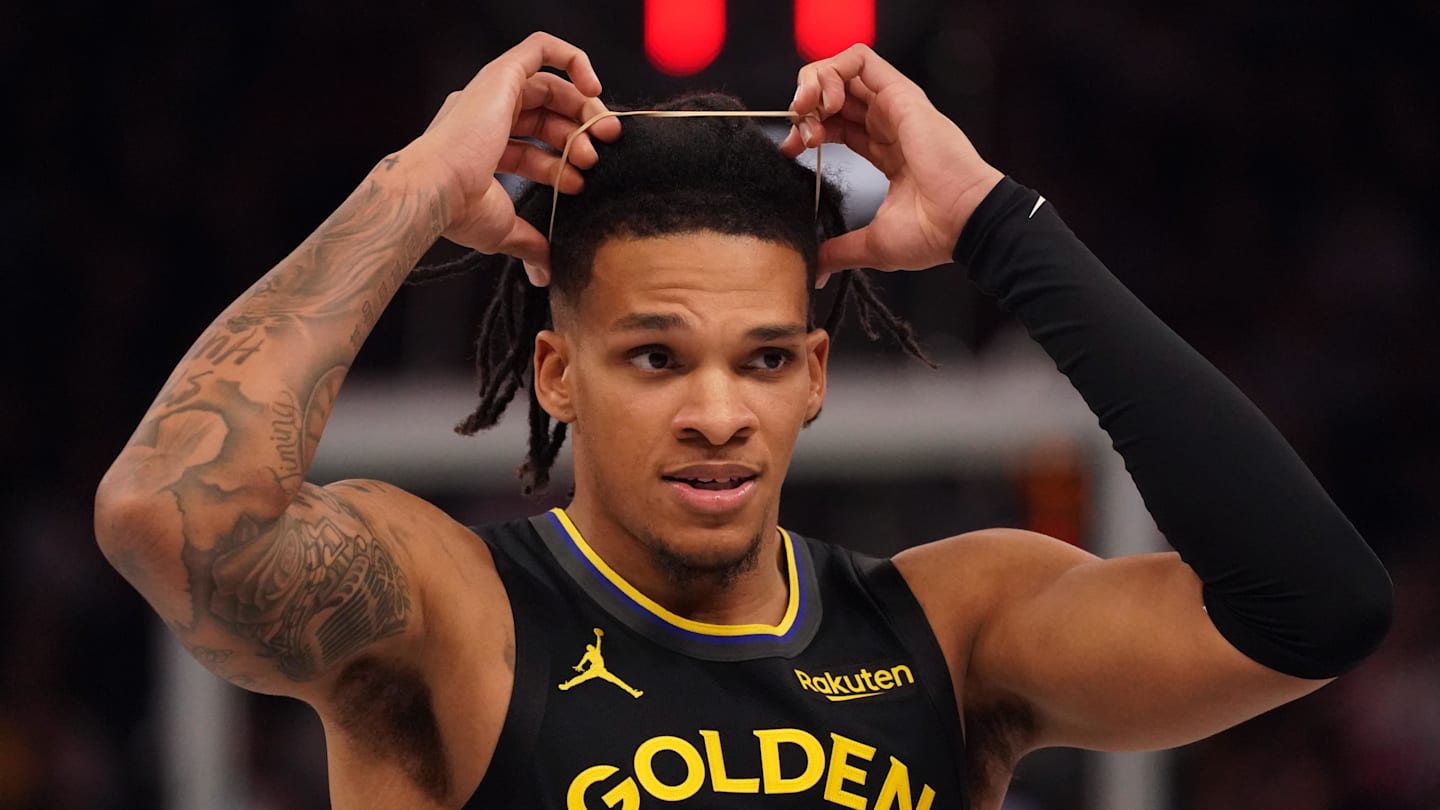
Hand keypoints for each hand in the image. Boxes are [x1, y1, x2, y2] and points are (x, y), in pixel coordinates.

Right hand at [396, 32, 621, 281]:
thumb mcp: (501, 228)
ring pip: (551, 86)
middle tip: (599, 157)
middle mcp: (485, 114)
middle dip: (578, 136)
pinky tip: (593, 89)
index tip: (580, 182)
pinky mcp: (503, 74)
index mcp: (480, 146)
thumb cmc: (457, 209)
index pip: (531, 147)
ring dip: (583, 112)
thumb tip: (544, 272)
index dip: (560, 163)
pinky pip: (542, 48)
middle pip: (545, 116)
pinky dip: (573, 61)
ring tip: (600, 140)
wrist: (436, 190)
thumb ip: (528, 242)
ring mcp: (492, 92)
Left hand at [780, 44, 1003, 284]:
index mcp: (885, 151)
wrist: (962, 225)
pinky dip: (833, 73)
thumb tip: (815, 271)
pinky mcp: (901, 95)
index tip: (790, 151)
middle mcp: (890, 123)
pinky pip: (860, 59)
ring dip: (814, 84)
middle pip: (836, 92)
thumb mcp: (873, 243)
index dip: (807, 130)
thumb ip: (839, 251)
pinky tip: (827, 104)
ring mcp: (895, 106)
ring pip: (843, 69)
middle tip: (796, 133)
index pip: (836, 124)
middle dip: (804, 105)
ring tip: (807, 112)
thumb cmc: (933, 234)